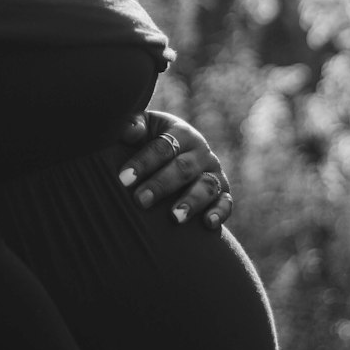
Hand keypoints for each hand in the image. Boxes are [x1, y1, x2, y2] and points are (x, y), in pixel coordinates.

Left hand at [117, 112, 232, 231]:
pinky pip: (226, 204)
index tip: (124, 178)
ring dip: (191, 202)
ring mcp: (214, 173)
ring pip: (206, 186)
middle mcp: (201, 152)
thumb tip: (128, 131)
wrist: (172, 156)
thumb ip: (133, 125)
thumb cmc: (149, 141)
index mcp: (181, 133)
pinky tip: (208, 224)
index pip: (163, 147)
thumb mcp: (143, 129)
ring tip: (174, 217)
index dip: (143, 162)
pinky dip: (219, 213)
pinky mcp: (223, 194)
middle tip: (140, 200)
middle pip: (183, 168)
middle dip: (161, 185)